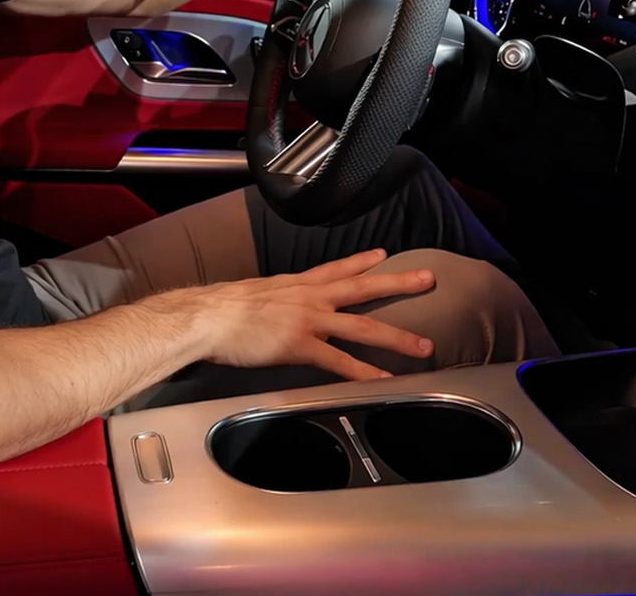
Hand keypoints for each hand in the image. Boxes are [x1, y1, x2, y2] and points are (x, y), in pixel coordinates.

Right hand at [144, 249, 437, 380]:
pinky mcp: (301, 345)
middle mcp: (309, 297)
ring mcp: (308, 320)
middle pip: (363, 287)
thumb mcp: (254, 295)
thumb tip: (275, 310)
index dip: (362, 260)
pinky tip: (385, 380)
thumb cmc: (222, 309)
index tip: (384, 254)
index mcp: (297, 284)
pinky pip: (340, 361)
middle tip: (429, 279)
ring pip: (362, 326)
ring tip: (424, 346)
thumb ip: (275, 301)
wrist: (207, 317)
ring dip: (397, 336)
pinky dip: (365, 372)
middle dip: (399, 283)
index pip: (337, 268)